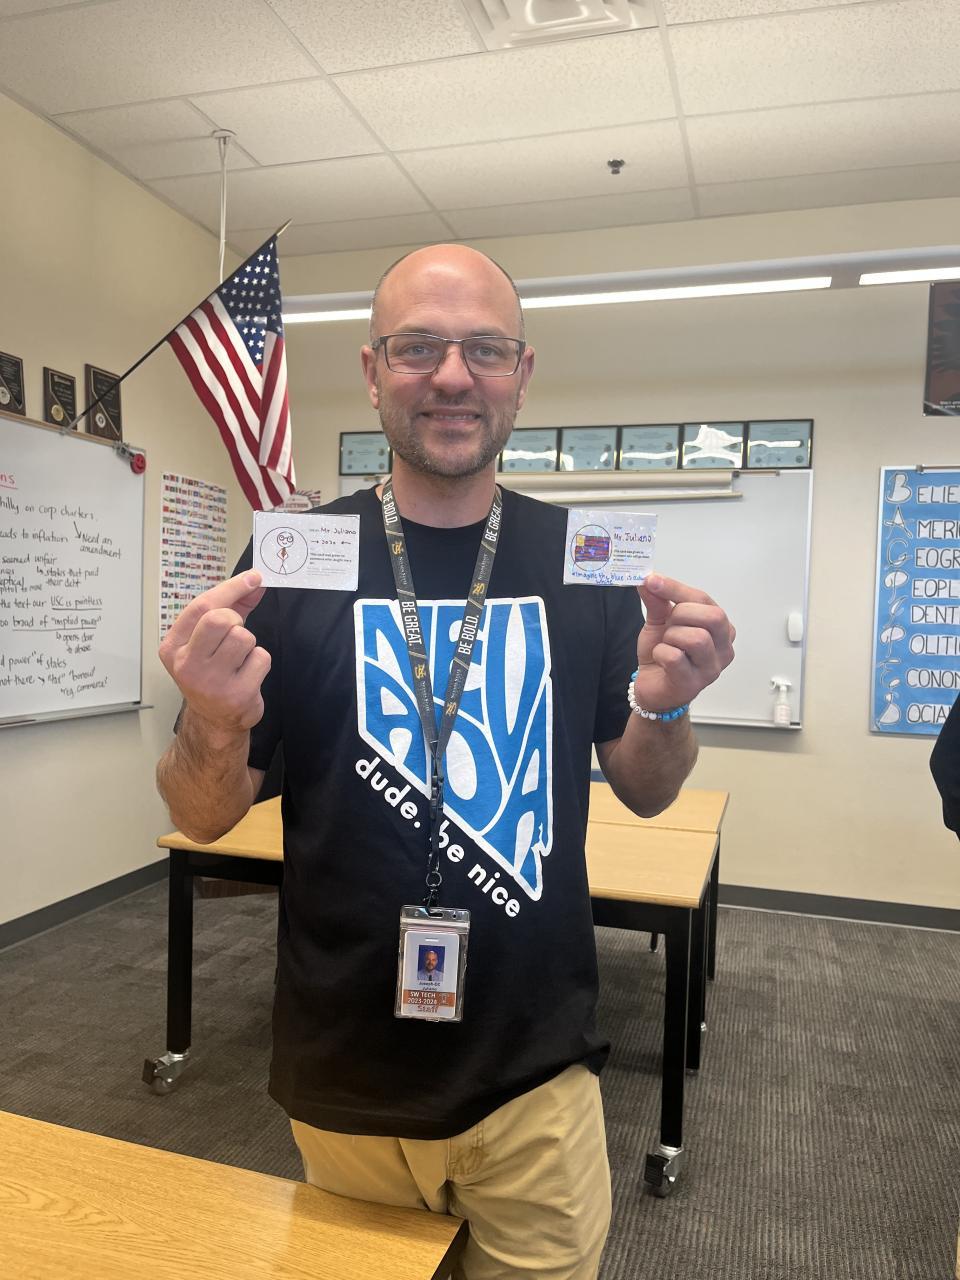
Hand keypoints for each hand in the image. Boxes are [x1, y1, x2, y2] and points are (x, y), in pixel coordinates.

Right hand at [159, 571, 269, 733]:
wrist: (215, 720)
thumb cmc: (213, 672)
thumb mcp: (209, 641)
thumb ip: (232, 607)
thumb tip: (255, 582)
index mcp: (173, 648)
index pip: (200, 607)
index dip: (231, 588)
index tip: (253, 577)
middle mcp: (187, 665)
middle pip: (220, 619)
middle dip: (236, 620)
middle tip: (235, 634)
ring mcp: (210, 682)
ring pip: (244, 637)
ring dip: (249, 644)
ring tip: (239, 660)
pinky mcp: (236, 695)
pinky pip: (260, 658)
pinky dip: (260, 662)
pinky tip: (248, 675)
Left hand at [633, 574, 734, 713]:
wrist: (652, 688)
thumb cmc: (663, 654)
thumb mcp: (660, 622)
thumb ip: (658, 600)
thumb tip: (650, 580)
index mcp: (721, 628)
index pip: (705, 600)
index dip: (676, 588)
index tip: (653, 581)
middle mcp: (724, 648)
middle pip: (713, 617)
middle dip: (682, 614)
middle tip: (668, 624)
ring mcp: (711, 669)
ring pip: (697, 638)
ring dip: (671, 636)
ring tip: (666, 644)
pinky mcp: (693, 684)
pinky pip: (676, 658)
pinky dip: (661, 653)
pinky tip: (660, 659)